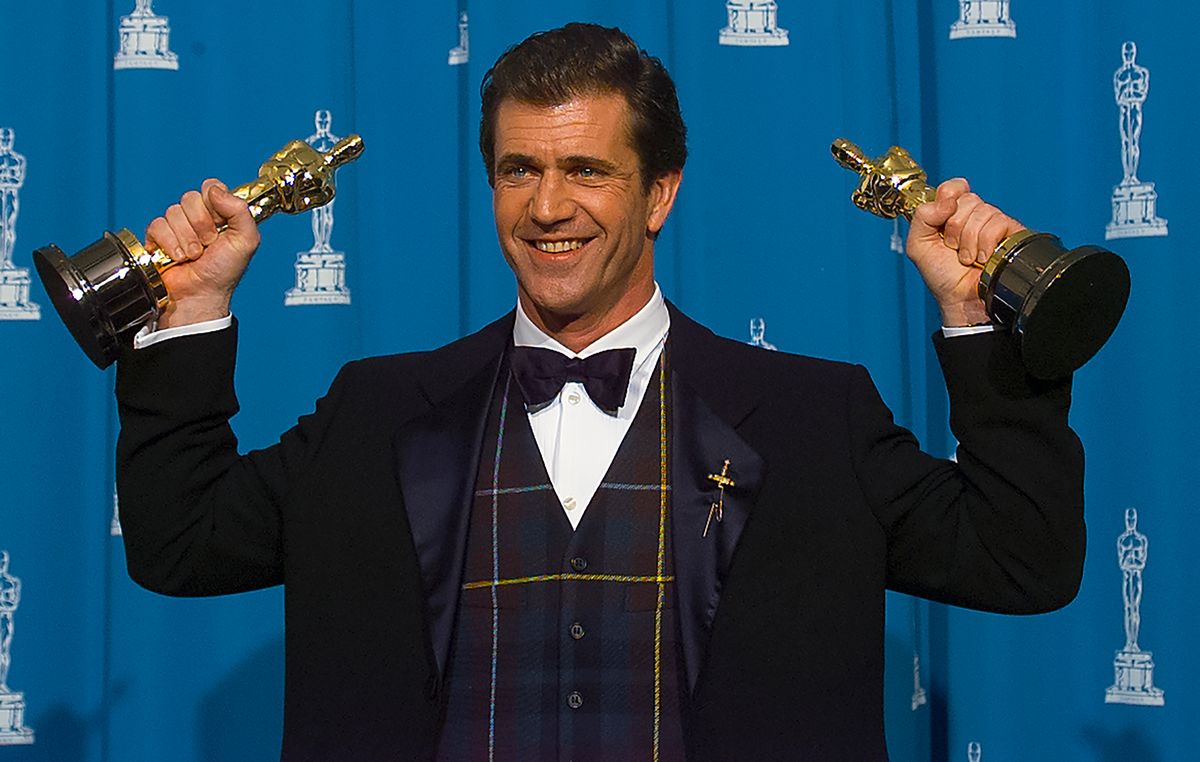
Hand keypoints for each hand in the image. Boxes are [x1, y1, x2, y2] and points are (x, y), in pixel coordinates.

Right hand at [144, 178, 260, 328]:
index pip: (210, 186)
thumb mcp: (246, 240)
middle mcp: (197, 217)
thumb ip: (240, 210)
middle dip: (202, 225)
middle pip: (190, 198)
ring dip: (187, 239)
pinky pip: (157, 225)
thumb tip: (214, 190)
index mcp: (219, 213)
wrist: (201, 294)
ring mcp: (177, 226)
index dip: (214, 203)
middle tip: (209, 243)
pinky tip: (178, 257)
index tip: (221, 223)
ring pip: (173, 212)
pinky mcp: (157, 236)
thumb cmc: (224, 271)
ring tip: (195, 255)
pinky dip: (170, 244)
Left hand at [907, 178, 1025, 326]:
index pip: (954, 187)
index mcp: (951, 213)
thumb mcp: (918, 246)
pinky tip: (983, 257)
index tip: (944, 214)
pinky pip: (998, 222)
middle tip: (953, 247)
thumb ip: (922, 217)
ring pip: (982, 211)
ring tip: (968, 257)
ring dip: (969, 240)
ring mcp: (993, 223)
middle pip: (967, 199)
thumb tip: (947, 200)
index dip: (949, 195)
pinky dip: (986, 243)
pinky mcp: (1011, 232)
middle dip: (954, 227)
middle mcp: (973, 215)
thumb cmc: (942, 275)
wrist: (961, 299)